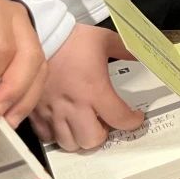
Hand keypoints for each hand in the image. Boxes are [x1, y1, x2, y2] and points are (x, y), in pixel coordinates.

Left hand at [0, 0, 47, 127]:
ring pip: (39, 67)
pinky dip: (28, 97)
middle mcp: (16, 19)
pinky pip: (39, 74)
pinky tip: (13, 114)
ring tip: (6, 121)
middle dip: (13, 89)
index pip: (0, 47)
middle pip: (29, 56)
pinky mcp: (30, 47)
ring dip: (24, 98)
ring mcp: (27, 32)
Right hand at [30, 24, 143, 151]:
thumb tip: (144, 55)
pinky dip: (58, 134)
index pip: (120, 119)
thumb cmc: (71, 38)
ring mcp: (52, 111)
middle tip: (106, 122)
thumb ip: (127, 50)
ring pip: (69, 143)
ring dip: (81, 137)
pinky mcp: (35, 111)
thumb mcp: (105, 40)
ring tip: (86, 124)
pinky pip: (47, 136)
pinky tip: (65, 123)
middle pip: (92, 140)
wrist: (37, 35)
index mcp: (94, 90)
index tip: (135, 117)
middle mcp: (73, 105)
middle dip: (104, 134)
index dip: (132, 122)